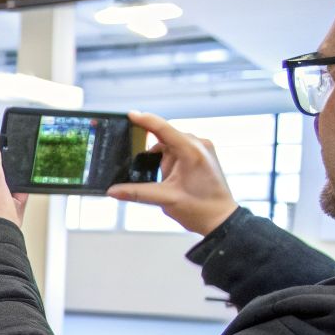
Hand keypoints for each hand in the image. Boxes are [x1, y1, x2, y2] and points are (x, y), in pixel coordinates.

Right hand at [106, 111, 238, 234]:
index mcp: (191, 151)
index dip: (144, 120)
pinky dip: (170, 162)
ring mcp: (202, 149)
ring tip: (168, 183)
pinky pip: (179, 151)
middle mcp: (198, 144)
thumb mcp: (165, 199)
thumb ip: (137, 192)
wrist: (221, 220)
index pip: (163, 129)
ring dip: (163, 161)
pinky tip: (171, 179)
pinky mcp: (203, 155)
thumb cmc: (199, 209)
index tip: (129, 115)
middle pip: (165, 138)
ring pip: (171, 146)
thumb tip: (112, 191)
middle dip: (154, 156)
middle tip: (150, 174)